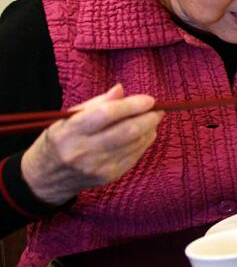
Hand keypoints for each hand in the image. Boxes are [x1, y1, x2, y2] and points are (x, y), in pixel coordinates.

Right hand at [20, 85, 162, 205]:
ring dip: (149, 130)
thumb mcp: (68, 117)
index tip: (149, 99)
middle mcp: (84, 150)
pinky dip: (144, 143)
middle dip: (148, 118)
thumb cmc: (61, 139)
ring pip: (134, 144)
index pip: (107, 114)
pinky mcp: (109, 176)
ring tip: (152, 120)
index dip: (132, 105)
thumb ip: (96, 103)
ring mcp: (98, 166)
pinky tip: (145, 134)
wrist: (48, 176)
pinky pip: (134, 156)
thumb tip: (121, 89)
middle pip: (127, 131)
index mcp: (70, 131)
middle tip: (158, 110)